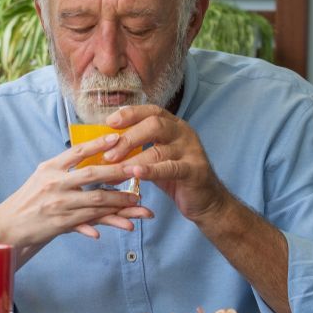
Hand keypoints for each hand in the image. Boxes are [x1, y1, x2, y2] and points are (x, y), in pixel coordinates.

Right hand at [0, 133, 153, 254]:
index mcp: (50, 168)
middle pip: (92, 175)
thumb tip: (89, 159)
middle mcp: (54, 183)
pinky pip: (88, 222)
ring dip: (119, 201)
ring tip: (138, 201)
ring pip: (96, 201)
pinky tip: (122, 225)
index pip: (77, 151)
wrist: (7, 226)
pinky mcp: (60, 224)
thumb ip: (64, 169)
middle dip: (118, 172)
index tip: (117, 137)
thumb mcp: (41, 177)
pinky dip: (106, 222)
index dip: (98, 144)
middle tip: (138, 170)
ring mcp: (57, 204)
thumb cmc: (28, 200)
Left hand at [104, 105, 230, 224]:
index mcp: (174, 126)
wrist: (206, 201)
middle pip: (154, 125)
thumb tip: (106, 147)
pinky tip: (135, 173)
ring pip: (158, 150)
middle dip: (128, 138)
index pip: (151, 111)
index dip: (130, 114)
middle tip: (108, 154)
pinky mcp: (195, 170)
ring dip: (132, 160)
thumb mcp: (157, 158)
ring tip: (114, 169)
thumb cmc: (176, 177)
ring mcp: (191, 151)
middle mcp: (183, 133)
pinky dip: (150, 171)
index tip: (109, 123)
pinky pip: (169, 168)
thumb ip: (139, 148)